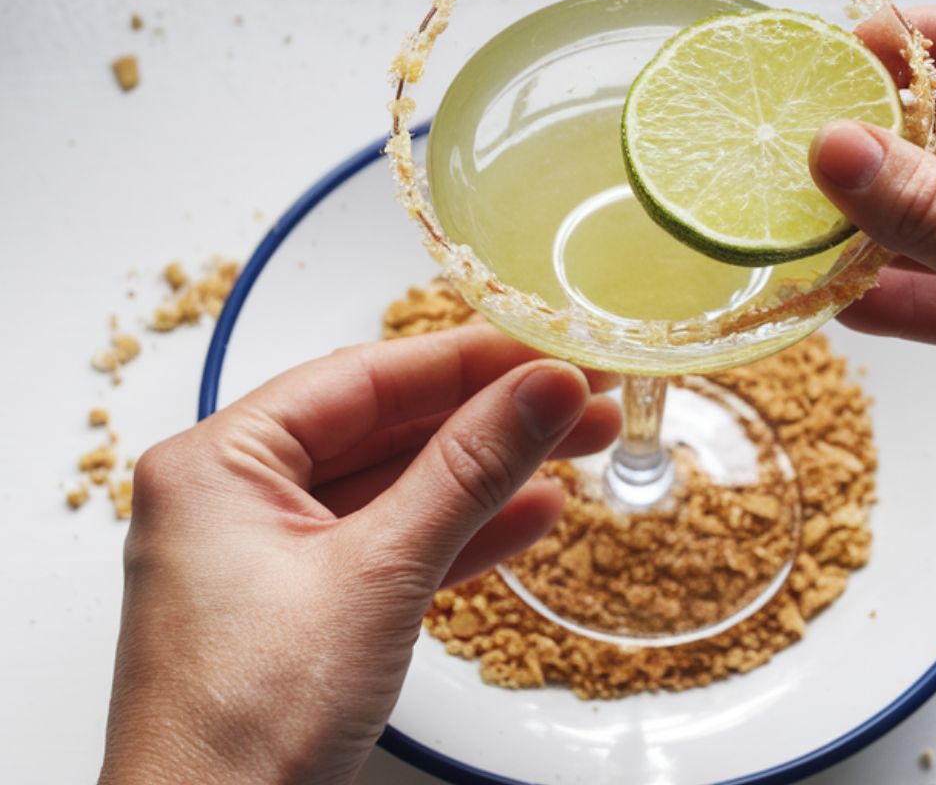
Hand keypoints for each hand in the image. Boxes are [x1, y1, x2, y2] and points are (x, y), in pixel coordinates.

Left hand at [98, 325, 620, 784]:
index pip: (364, 379)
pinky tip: (533, 512)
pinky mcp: (304, 605)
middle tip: (579, 394)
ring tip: (579, 442)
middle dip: (491, 415)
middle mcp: (235, 496)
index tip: (545, 347)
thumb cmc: (245, 726)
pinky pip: (393, 544)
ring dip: (490, 471)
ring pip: (399, 486)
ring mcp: (270, 554)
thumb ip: (468, 470)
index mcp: (218, 462)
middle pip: (387, 428)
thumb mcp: (379, 574)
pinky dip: (462, 531)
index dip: (467, 359)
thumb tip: (543, 387)